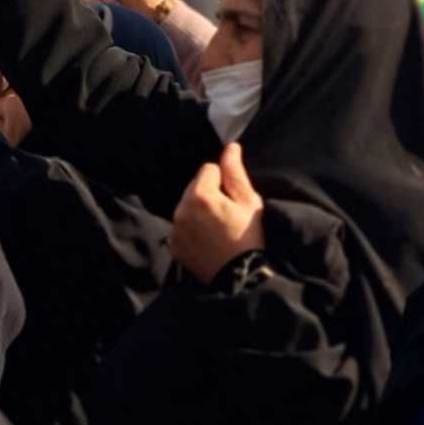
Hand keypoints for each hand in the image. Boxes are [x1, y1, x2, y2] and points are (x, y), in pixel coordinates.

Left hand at [170, 143, 266, 283]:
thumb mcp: (249, 202)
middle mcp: (181, 209)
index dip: (224, 181)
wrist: (240, 278)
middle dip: (208, 193)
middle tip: (227, 213)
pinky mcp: (174, 244)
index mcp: (200, 195)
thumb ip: (235, 172)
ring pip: (186, 205)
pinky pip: (181, 225)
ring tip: (217, 227)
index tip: (234, 199)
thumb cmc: (249, 236)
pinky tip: (207, 239)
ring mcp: (175, 228)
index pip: (208, 169)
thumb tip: (230, 146)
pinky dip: (191, 228)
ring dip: (198, 210)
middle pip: (194, 186)